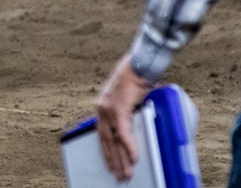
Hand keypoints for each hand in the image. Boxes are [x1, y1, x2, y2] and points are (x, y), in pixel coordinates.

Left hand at [97, 55, 152, 181]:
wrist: (138, 64)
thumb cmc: (135, 77)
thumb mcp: (128, 97)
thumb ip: (129, 112)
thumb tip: (137, 124)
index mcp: (103, 107)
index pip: (103, 135)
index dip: (107, 152)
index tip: (111, 165)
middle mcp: (102, 109)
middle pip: (107, 142)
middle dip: (114, 161)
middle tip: (120, 176)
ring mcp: (109, 110)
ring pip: (114, 141)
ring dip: (122, 159)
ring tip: (126, 174)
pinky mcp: (118, 110)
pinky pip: (124, 134)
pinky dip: (129, 147)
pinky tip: (134, 158)